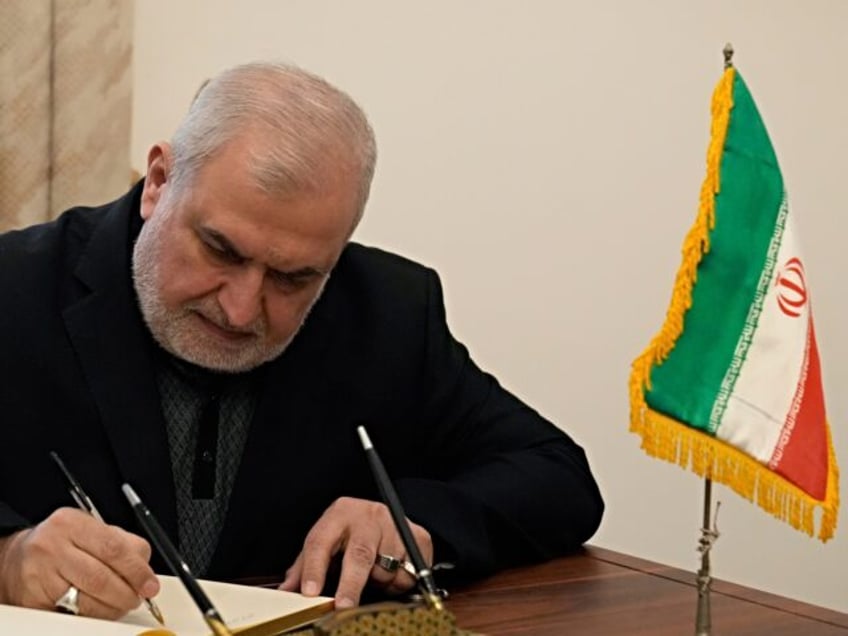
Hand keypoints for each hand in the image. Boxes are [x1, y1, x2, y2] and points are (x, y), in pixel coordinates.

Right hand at [0, 508, 158, 618]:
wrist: (18, 558)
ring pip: (88, 600)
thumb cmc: (62, 542)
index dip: (137, 570)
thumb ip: (122, 543)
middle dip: (127, 592)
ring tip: (121, 603)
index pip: (113, 548)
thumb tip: (145, 570)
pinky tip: (99, 608)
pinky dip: (93, 615)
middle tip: (138, 597)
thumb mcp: (91, 529)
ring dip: (113, 607)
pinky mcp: (34, 600)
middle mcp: (52, 546)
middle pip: (101, 577)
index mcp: (71, 523)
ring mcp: (40, 574)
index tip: (150, 584)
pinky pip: (72, 613)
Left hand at [279, 496, 431, 607]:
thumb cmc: (349, 533)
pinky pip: (409, 572)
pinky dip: (400, 581)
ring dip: (380, 581)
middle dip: (350, 584)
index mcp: (339, 514)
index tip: (309, 592)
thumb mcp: (325, 540)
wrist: (386, 515)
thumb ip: (304, 566)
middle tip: (344, 607)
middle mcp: (368, 515)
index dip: (313, 568)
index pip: (322, 541)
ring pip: (387, 567)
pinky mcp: (419, 536)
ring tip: (375, 576)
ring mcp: (395, 523)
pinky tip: (394, 571)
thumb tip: (286, 592)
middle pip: (359, 554)